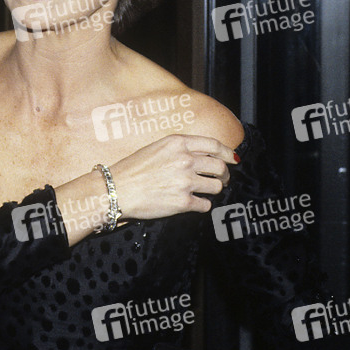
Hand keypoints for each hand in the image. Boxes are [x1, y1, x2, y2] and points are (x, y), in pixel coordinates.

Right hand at [108, 134, 237, 219]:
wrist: (117, 190)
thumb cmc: (133, 169)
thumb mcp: (157, 148)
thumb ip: (181, 148)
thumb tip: (204, 156)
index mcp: (179, 143)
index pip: (214, 145)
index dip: (227, 152)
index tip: (233, 159)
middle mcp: (185, 160)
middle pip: (220, 167)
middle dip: (224, 175)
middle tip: (222, 180)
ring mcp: (185, 182)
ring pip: (216, 187)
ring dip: (214, 190)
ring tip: (205, 192)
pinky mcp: (183, 202)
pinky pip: (205, 205)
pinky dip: (202, 205)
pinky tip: (193, 203)